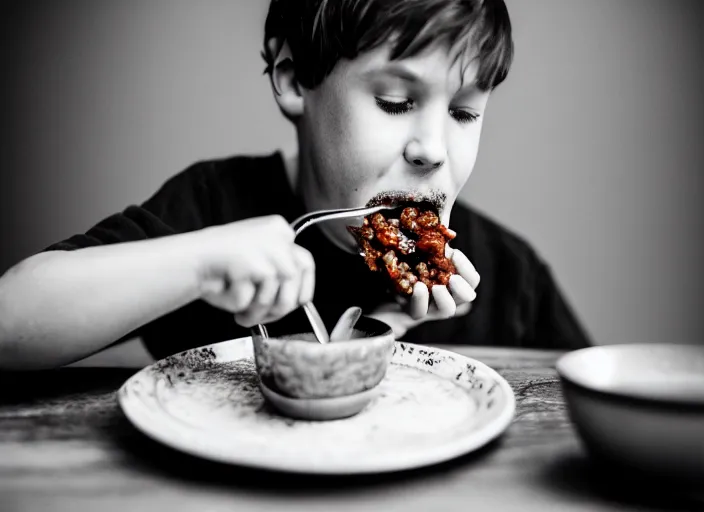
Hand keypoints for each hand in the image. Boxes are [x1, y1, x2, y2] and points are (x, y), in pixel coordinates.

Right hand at [193, 215, 314, 326]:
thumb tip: (295, 300)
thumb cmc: (217, 262)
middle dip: (278, 310)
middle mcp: (277, 237)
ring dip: (256, 313)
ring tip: (240, 313)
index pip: (305, 264)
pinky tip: (224, 295)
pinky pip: (251, 301)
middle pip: (293, 285)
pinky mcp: (253, 265)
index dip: (301, 290)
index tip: (292, 306)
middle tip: (260, 318)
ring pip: (276, 299)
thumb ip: (277, 269)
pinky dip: (236, 306)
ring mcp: (267, 250)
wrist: (187, 257)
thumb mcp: (256, 257)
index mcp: (279, 230)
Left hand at [368, 246, 479, 337]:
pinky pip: (421, 311)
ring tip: (436, 287)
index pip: (472, 279)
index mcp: (456, 283)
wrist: (392, 292)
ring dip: (445, 298)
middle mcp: (449, 297)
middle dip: (462, 287)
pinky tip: (417, 287)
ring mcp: (433, 308)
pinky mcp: (416, 313)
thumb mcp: (425, 256)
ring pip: (448, 309)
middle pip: (468, 296)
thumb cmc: (414, 269)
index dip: (467, 268)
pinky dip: (421, 299)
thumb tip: (442, 230)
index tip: (454, 253)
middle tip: (453, 278)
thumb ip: (436, 247)